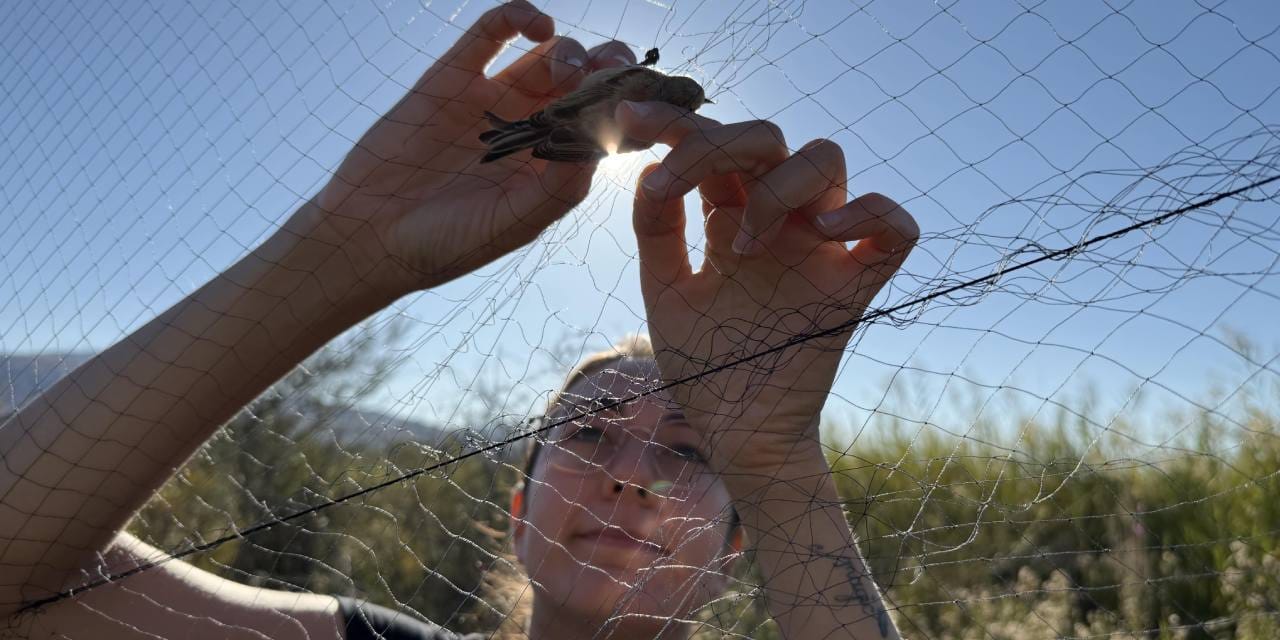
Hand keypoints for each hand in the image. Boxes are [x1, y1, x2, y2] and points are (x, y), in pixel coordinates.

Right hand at [288, 1, 640, 293]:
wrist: (368, 236)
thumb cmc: (446, 243)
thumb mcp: (514, 222)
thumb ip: (560, 184)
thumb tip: (603, 139)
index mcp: (556, 166)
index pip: (611, 125)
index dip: (635, 108)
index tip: (652, 100)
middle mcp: (532, 129)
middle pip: (589, 83)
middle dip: (611, 72)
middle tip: (614, 77)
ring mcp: (495, 99)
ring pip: (551, 54)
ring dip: (572, 51)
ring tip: (565, 71)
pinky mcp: (453, 75)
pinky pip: (493, 32)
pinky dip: (520, 16)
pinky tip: (537, 25)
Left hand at [619, 102, 918, 474]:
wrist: (740, 437)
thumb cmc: (706, 368)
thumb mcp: (667, 293)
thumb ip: (658, 233)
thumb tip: (651, 169)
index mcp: (733, 219)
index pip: (713, 148)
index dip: (674, 124)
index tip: (628, 119)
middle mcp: (780, 223)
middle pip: (767, 139)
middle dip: (715, 143)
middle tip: (673, 182)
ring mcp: (820, 250)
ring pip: (826, 160)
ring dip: (776, 186)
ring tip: (739, 246)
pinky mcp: (856, 287)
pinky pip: (895, 228)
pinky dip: (868, 214)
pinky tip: (825, 234)